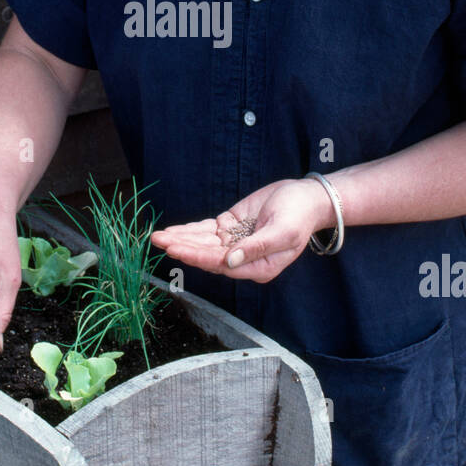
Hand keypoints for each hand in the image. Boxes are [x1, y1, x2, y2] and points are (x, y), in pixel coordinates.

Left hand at [149, 178, 332, 283]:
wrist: (307, 198)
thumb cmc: (299, 216)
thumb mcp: (282, 232)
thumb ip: (256, 248)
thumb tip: (230, 261)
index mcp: (259, 267)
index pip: (221, 264)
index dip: (197, 256)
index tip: (177, 250)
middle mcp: (243, 259)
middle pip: (207, 255)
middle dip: (182, 248)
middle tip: (158, 242)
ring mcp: (235, 243)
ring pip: (203, 244)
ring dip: (181, 239)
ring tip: (158, 237)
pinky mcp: (231, 227)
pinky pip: (206, 231)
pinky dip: (190, 230)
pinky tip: (173, 231)